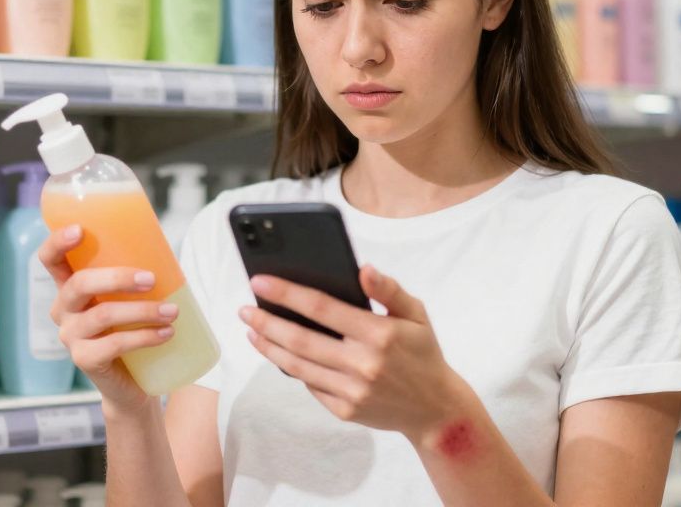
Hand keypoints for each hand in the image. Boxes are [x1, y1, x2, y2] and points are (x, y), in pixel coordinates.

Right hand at [39, 224, 178, 413]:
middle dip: (117, 277)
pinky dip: (144, 336)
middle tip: (152, 279)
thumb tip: (168, 253)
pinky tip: (166, 333)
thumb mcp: (129, 298)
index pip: (51, 260)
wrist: (132, 382)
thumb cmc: (132, 328)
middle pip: (79, 284)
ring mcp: (70, 336)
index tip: (80, 229)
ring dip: (142, 310)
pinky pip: (114, 344)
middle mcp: (63, 310)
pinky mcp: (84, 360)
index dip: (58, 242)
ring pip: (102, 315)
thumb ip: (135, 277)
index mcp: (70, 287)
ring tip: (172, 312)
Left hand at [240, 265, 469, 440]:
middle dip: (266, 322)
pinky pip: (310, 386)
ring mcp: (352, 391)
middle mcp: (363, 364)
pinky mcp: (345, 411)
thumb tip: (363, 270)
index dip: (287, 293)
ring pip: (298, 366)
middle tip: (244, 309)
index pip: (322, 308)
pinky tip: (278, 353)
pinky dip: (291, 368)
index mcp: (379, 334)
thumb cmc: (423, 354)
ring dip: (269, 346)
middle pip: (300, 340)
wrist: (435, 410)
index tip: (259, 281)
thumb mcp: (416, 315)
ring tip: (251, 330)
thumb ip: (389, 290)